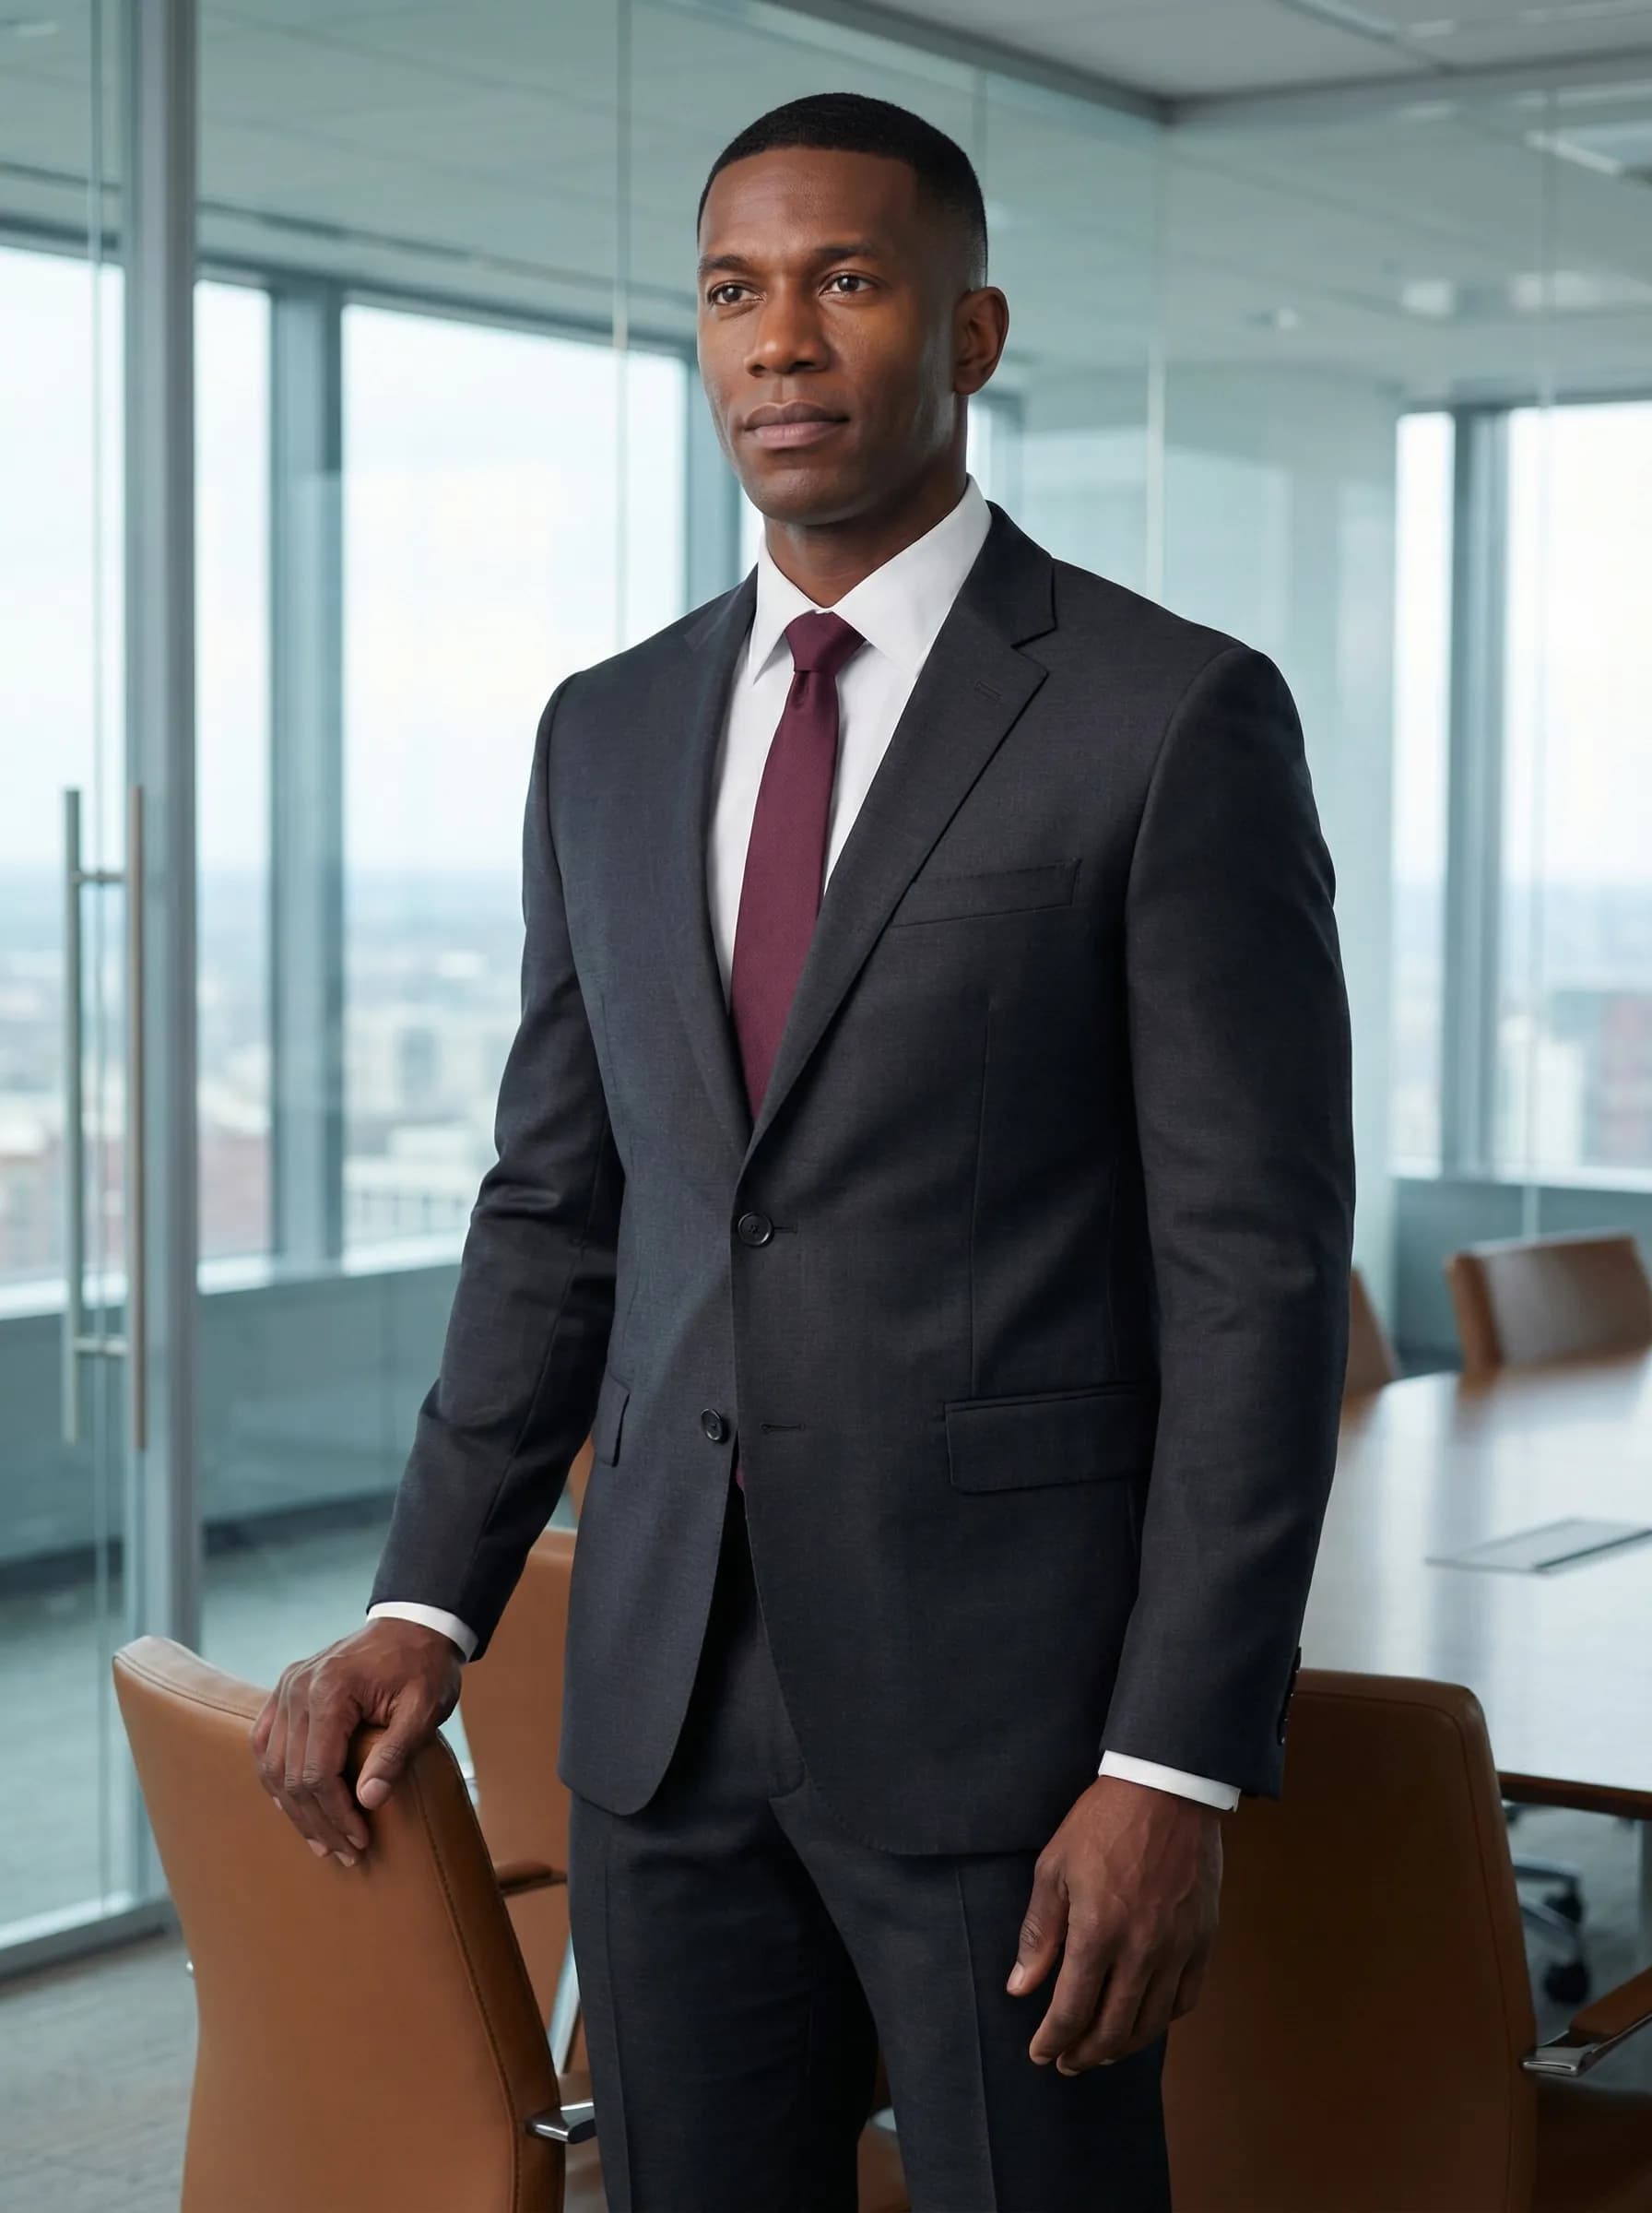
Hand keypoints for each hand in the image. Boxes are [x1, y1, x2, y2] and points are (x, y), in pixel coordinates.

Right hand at [249, 1619, 463, 1866]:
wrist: (413, 1626)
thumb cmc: (424, 1667)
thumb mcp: (424, 1709)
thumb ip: (396, 1753)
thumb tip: (368, 1801)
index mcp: (331, 1690)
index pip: (319, 1772)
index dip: (336, 1815)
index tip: (359, 1842)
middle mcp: (297, 1688)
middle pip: (292, 1775)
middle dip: (318, 1821)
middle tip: (345, 1854)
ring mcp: (286, 1687)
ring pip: (272, 1765)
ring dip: (294, 1809)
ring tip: (321, 1842)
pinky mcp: (285, 1691)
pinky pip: (264, 1743)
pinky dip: (275, 1778)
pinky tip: (293, 1806)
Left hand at [1007, 1774, 1221, 2072]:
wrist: (1166, 1789)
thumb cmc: (1103, 1822)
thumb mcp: (1054, 1868)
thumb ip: (1038, 1933)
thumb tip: (1020, 1986)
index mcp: (1097, 1933)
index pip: (1071, 2010)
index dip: (1052, 2040)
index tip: (1039, 2053)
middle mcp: (1140, 1950)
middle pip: (1113, 2029)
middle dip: (1084, 2054)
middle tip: (1067, 2062)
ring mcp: (1177, 1948)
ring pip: (1151, 2022)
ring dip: (1123, 2047)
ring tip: (1102, 2051)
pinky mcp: (1203, 1939)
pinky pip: (1186, 1998)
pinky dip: (1163, 2020)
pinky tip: (1146, 2020)